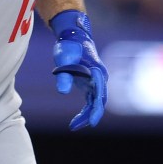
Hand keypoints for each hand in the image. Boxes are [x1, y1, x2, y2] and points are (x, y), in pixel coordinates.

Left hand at [51, 10, 107, 130]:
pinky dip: (84, 110)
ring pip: (95, 103)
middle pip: (98, 101)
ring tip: (73, 126)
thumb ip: (63, 75)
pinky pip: (90, 100)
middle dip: (89, 115)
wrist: (73, 36)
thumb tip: (62, 93)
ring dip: (86, 115)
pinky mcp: (90, 84)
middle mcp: (100, 77)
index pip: (99, 94)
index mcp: (96, 71)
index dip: (96, 109)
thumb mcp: (63, 59)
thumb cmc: (68, 46)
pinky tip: (76, 120)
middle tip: (76, 126)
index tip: (92, 122)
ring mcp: (96, 81)